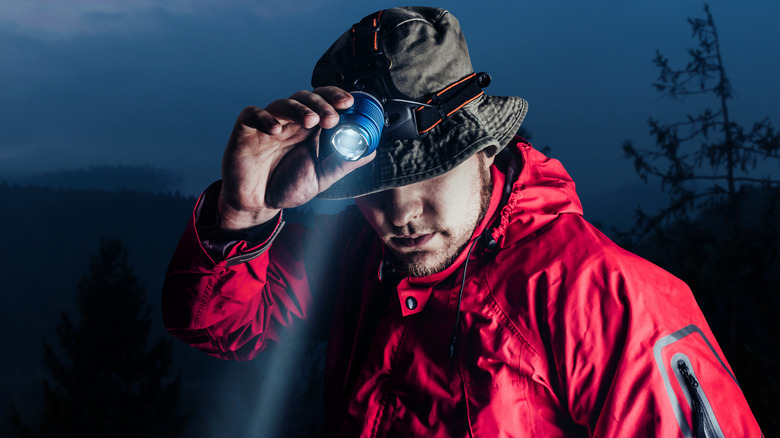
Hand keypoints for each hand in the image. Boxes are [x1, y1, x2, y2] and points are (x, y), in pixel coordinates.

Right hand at [218, 87, 374, 229]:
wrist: (257, 204)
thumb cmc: (288, 186)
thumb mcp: (321, 178)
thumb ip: (343, 163)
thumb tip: (370, 152)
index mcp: (310, 130)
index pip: (324, 102)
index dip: (335, 97)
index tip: (349, 103)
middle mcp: (290, 123)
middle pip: (305, 98)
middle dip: (321, 104)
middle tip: (332, 118)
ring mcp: (268, 124)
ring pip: (282, 104)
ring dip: (299, 109)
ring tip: (312, 121)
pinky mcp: (246, 130)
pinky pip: (253, 114)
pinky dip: (265, 118)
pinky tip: (276, 130)